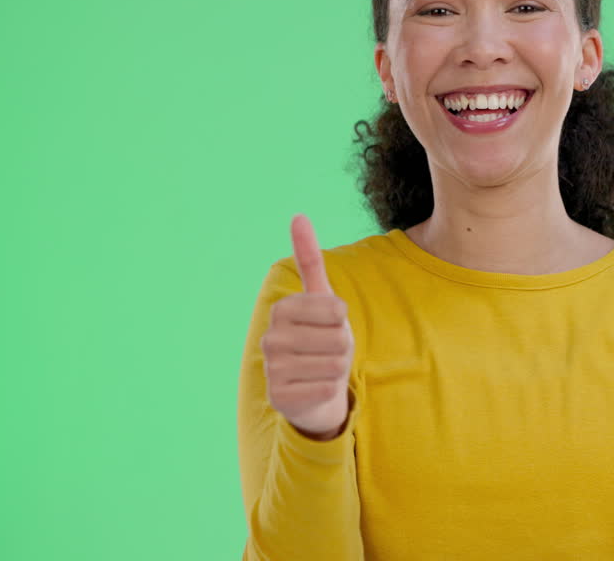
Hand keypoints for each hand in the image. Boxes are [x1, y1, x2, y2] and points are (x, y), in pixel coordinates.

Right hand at [261, 213, 354, 439]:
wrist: (313, 388)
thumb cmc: (321, 338)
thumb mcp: (321, 299)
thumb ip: (309, 259)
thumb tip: (298, 215)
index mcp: (282, 309)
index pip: (337, 310)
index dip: (343, 321)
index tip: (329, 326)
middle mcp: (270, 338)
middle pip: (338, 339)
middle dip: (342, 348)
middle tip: (326, 352)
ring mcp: (272, 369)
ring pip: (335, 365)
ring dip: (337, 370)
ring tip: (322, 369)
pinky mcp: (279, 398)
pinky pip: (326, 389)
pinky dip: (329, 391)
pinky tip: (315, 389)